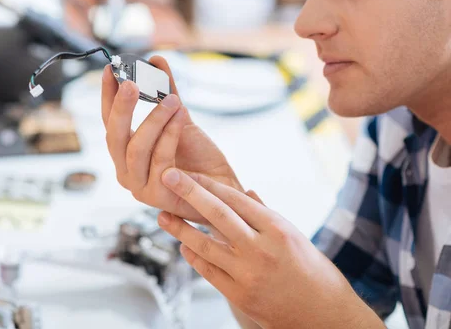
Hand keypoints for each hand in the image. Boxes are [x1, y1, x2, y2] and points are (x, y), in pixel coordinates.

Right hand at [101, 56, 241, 222]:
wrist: (224, 190)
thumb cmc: (199, 159)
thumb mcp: (180, 119)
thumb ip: (167, 92)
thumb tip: (157, 60)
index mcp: (126, 153)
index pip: (109, 122)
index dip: (107, 96)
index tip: (110, 70)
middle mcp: (126, 171)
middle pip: (113, 137)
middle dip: (121, 108)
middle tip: (131, 82)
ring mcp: (140, 186)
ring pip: (136, 149)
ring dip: (154, 120)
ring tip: (172, 99)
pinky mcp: (158, 196)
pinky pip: (160, 160)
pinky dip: (170, 135)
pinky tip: (182, 117)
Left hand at [157, 169, 385, 328]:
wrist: (325, 316)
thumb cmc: (313, 272)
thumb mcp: (295, 236)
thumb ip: (265, 214)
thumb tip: (245, 191)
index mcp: (277, 229)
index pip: (236, 199)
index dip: (209, 184)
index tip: (190, 173)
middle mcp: (261, 250)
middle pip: (218, 215)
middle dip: (189, 194)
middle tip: (168, 177)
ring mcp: (249, 275)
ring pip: (205, 246)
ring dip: (180, 229)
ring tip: (162, 216)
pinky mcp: (240, 297)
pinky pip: (208, 272)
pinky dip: (193, 257)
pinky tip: (183, 245)